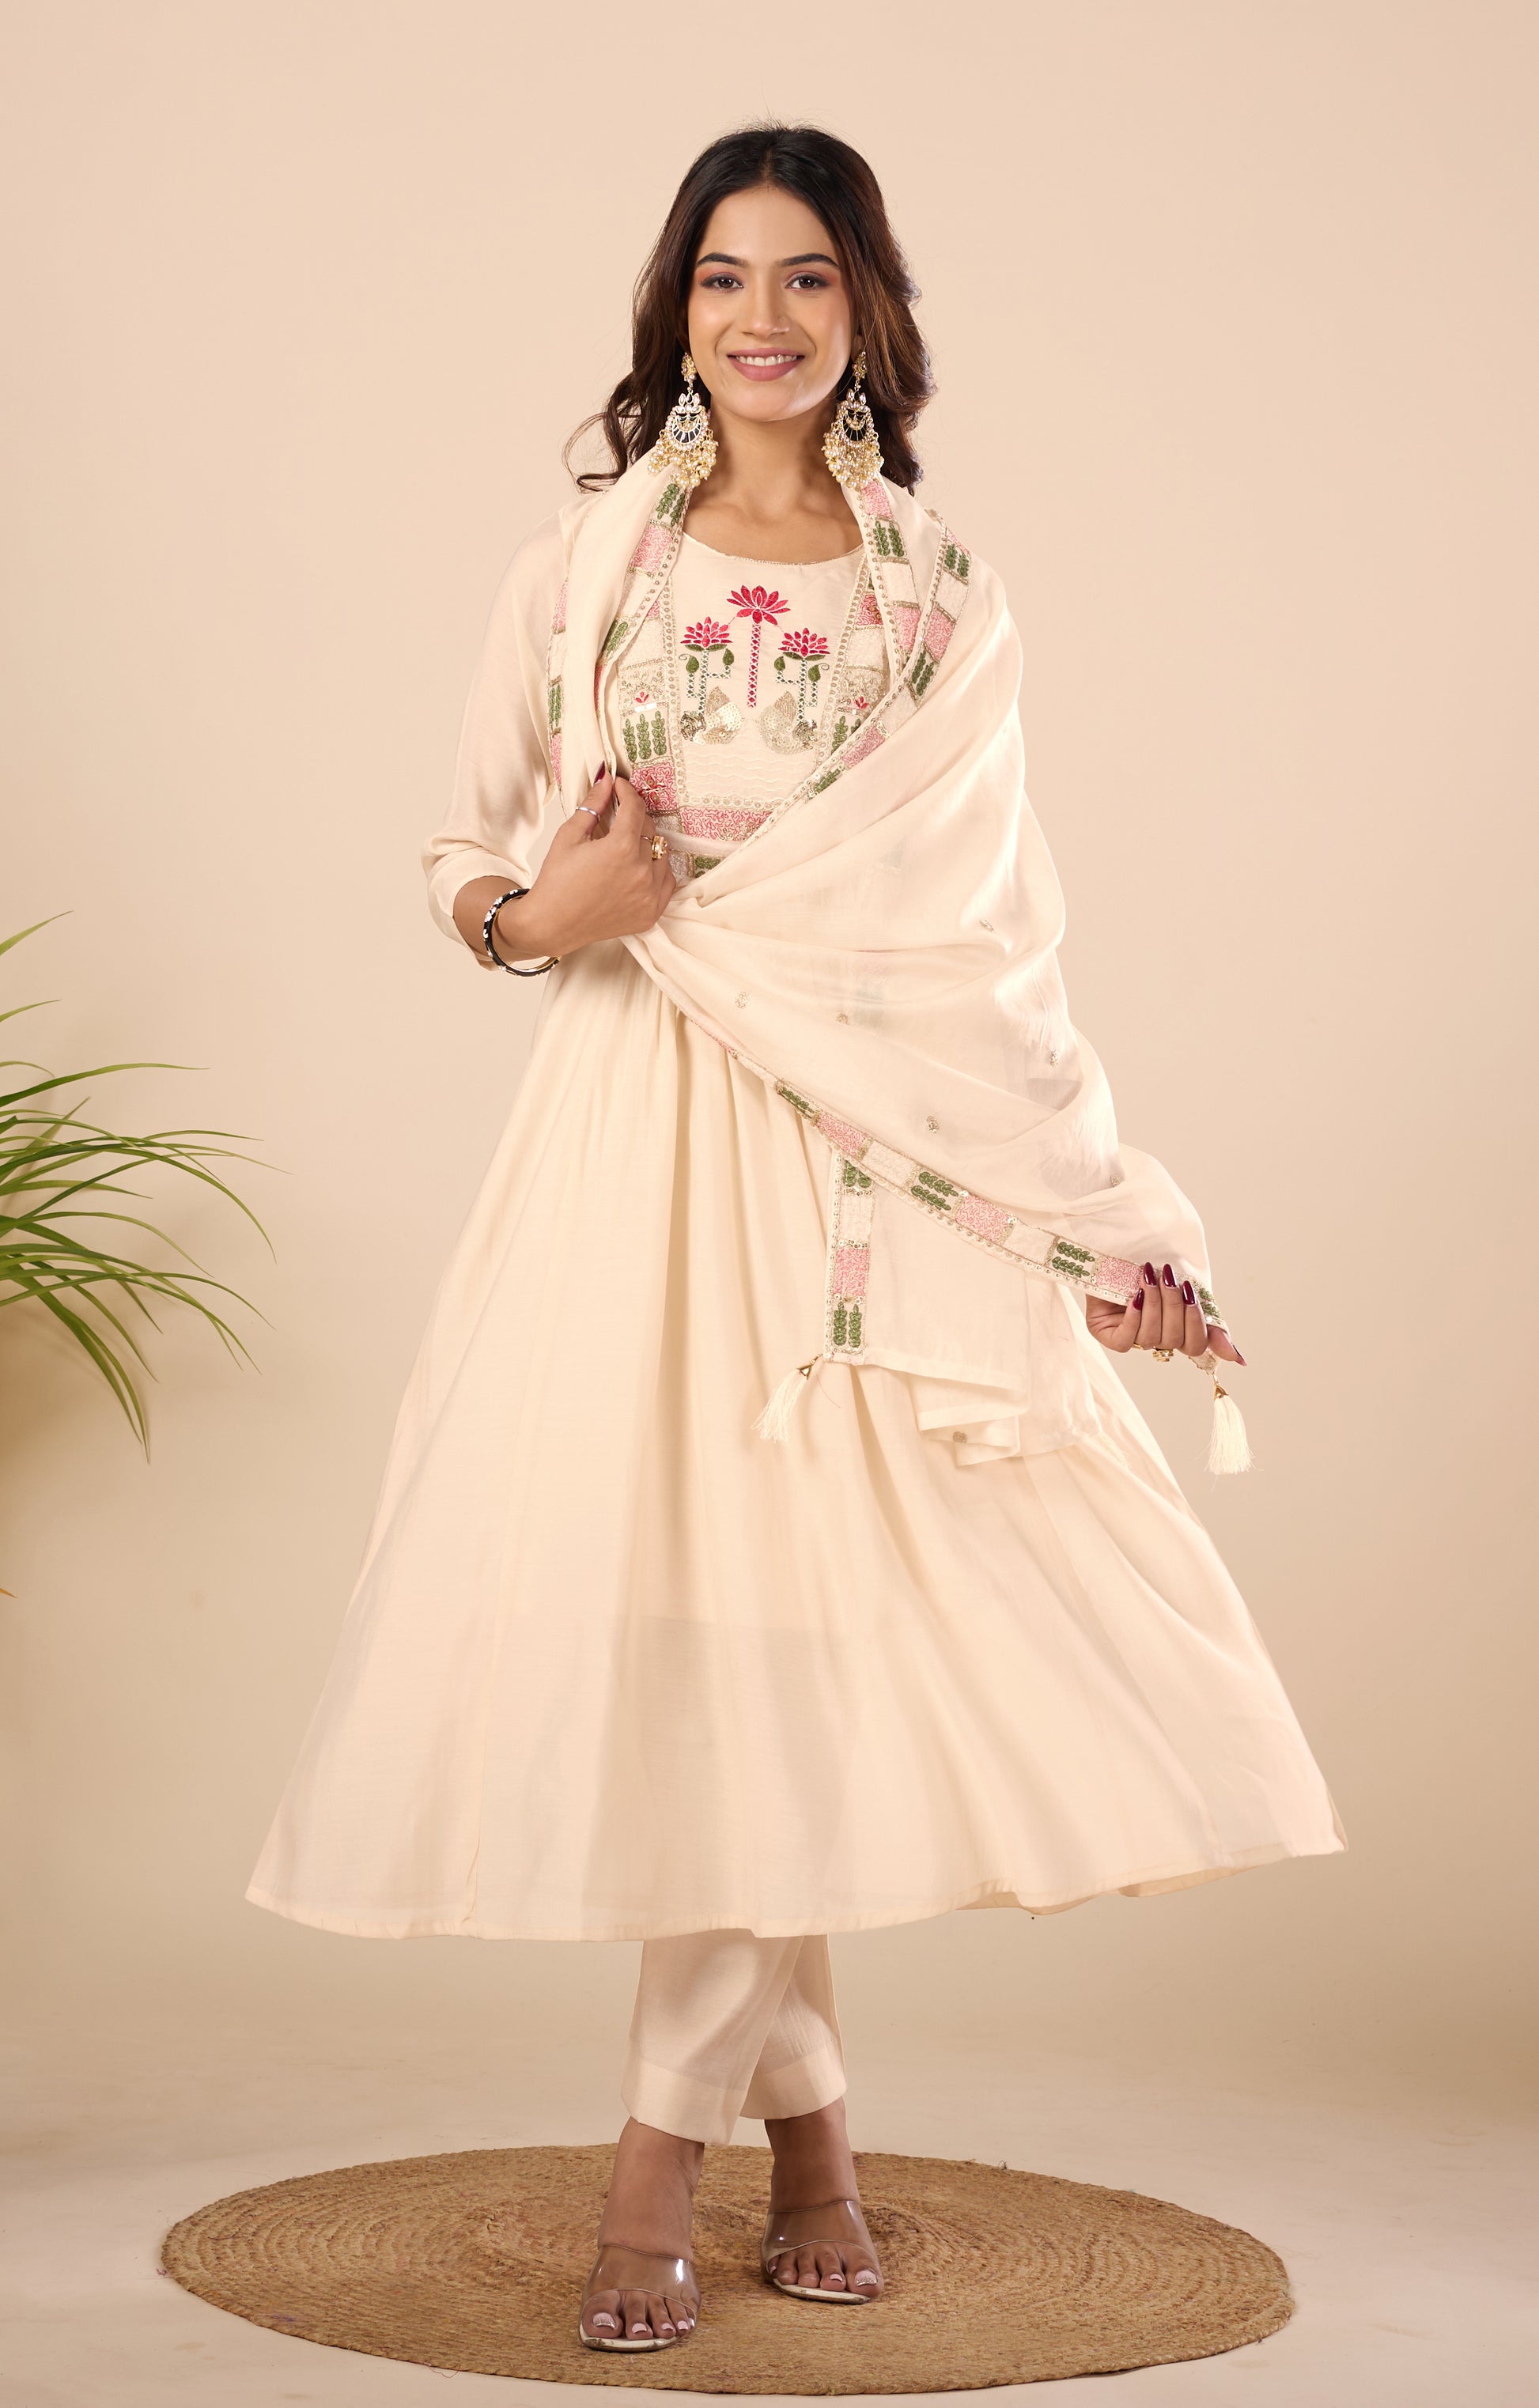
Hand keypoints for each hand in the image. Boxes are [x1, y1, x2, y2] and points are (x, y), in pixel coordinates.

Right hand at [495, 771, 675, 960]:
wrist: (552, 924)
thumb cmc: (556, 881)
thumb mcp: (569, 836)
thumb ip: (593, 804)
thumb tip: (606, 780)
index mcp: (621, 849)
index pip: (636, 808)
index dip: (627, 792)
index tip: (620, 788)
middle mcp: (641, 872)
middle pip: (650, 829)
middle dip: (634, 819)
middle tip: (618, 819)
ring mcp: (649, 895)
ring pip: (662, 854)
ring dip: (647, 845)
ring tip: (626, 848)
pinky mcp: (651, 913)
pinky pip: (667, 881)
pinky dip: (657, 871)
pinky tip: (638, 869)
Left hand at [1086, 1262, 1245, 1364]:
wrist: (1114, 1248)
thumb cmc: (1151, 1266)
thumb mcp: (1184, 1287)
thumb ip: (1209, 1318)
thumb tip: (1238, 1361)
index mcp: (1175, 1329)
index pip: (1195, 1346)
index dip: (1199, 1328)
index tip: (1195, 1298)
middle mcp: (1154, 1338)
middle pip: (1175, 1339)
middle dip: (1175, 1306)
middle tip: (1170, 1277)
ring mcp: (1129, 1338)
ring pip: (1152, 1337)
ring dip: (1154, 1304)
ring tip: (1150, 1276)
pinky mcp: (1106, 1335)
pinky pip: (1126, 1340)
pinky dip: (1134, 1317)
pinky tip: (1134, 1296)